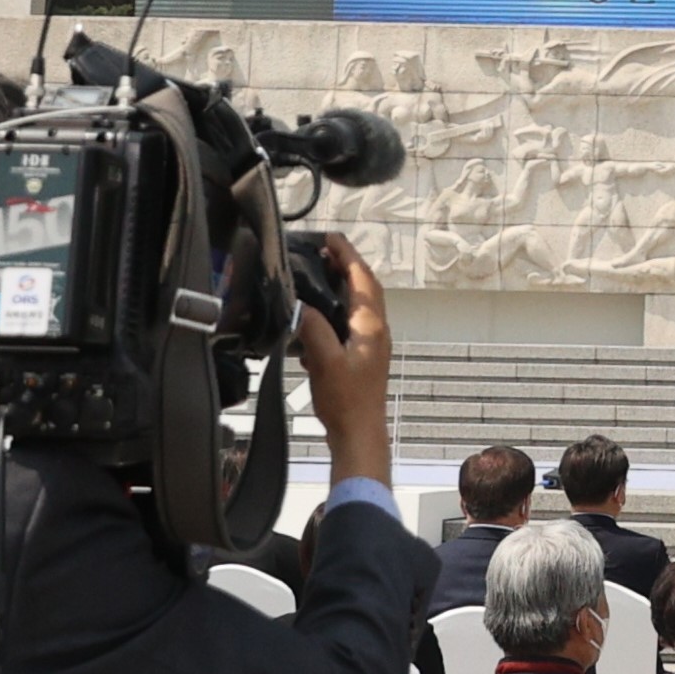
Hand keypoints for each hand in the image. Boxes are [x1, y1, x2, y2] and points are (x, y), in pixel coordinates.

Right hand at [295, 232, 396, 498]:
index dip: (347, 255)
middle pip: (362, 288)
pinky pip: (346, 324)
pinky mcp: (359, 358)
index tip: (329, 237)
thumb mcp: (325, 361)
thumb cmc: (346, 400)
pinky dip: (331, 312)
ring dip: (337, 287)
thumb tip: (300, 304)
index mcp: (370, 326)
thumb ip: (313, 329)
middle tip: (319, 251)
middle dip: (344, 266)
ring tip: (313, 275)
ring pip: (355, 305)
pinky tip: (311, 317)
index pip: (362, 279)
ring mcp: (368, 345)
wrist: (359, 435)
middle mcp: (374, 330)